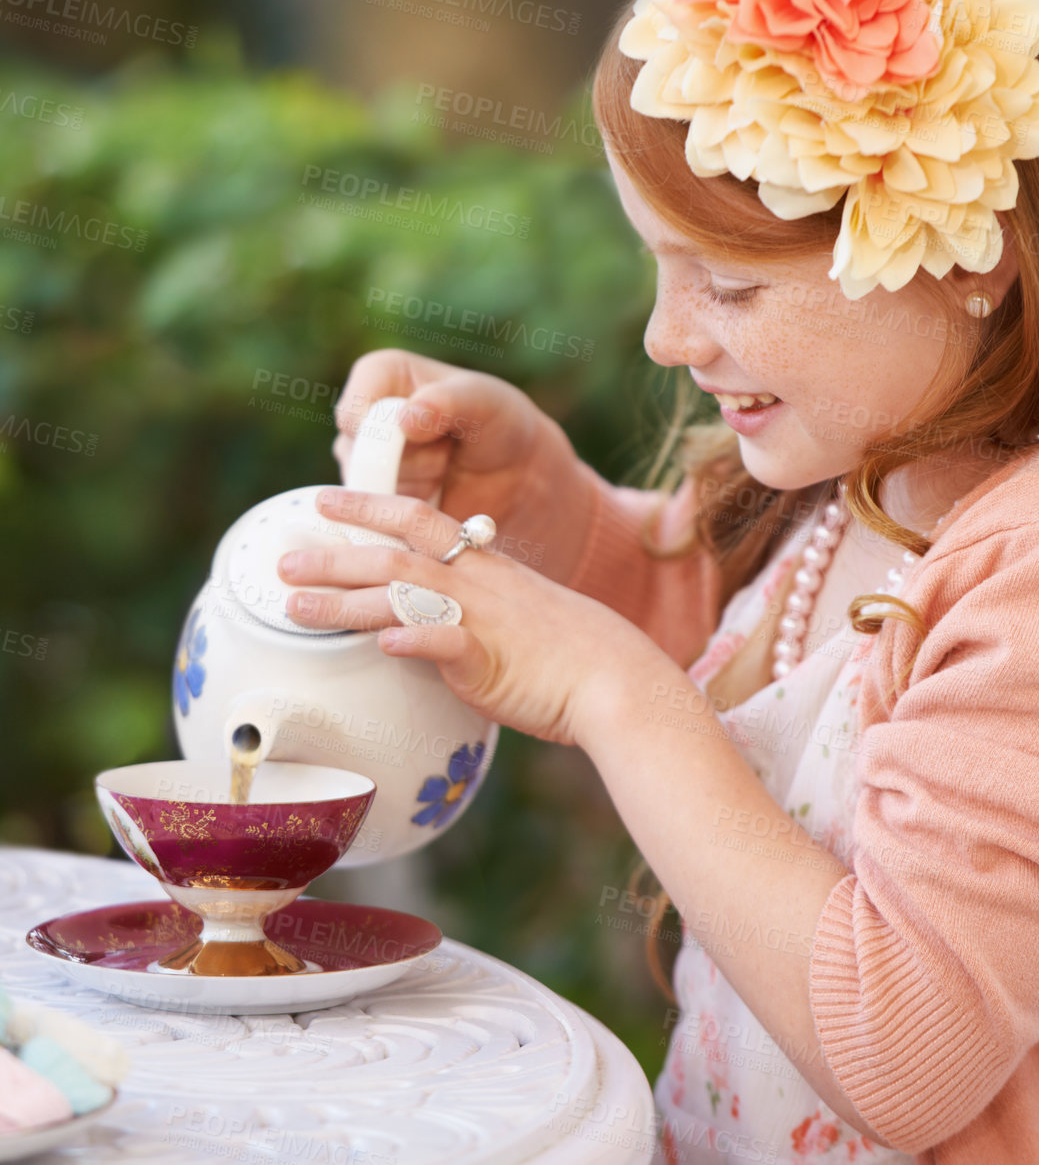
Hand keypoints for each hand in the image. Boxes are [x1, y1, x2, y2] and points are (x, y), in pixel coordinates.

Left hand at [276, 486, 664, 747]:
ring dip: (344, 601)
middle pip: (394, 557)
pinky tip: (380, 643)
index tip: (323, 500)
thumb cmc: (571, 654)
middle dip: (334, 555)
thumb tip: (428, 622)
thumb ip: (470, 611)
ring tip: (294, 607)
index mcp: (485, 568)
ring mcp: (482, 621)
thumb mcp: (518, 615)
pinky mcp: (490, 663)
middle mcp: (477, 585)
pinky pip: (448, 645)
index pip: (419, 520)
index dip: (369, 506)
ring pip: (404, 597)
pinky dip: (414, 640)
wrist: (617, 678)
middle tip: (282, 559)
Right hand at [331, 348, 596, 585]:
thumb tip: (406, 420)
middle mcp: (361, 418)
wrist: (516, 475)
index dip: (384, 434)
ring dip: (411, 491)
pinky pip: (372, 518)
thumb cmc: (500, 424)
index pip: (353, 413)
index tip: (423, 433)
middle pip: (357, 457)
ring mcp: (362, 461)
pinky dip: (407, 515)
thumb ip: (448, 402)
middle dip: (406, 466)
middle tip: (445, 457)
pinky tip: (437, 499)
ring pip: (365, 491)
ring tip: (444, 474)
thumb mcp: (484, 402)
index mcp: (379, 375)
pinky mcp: (372, 500)